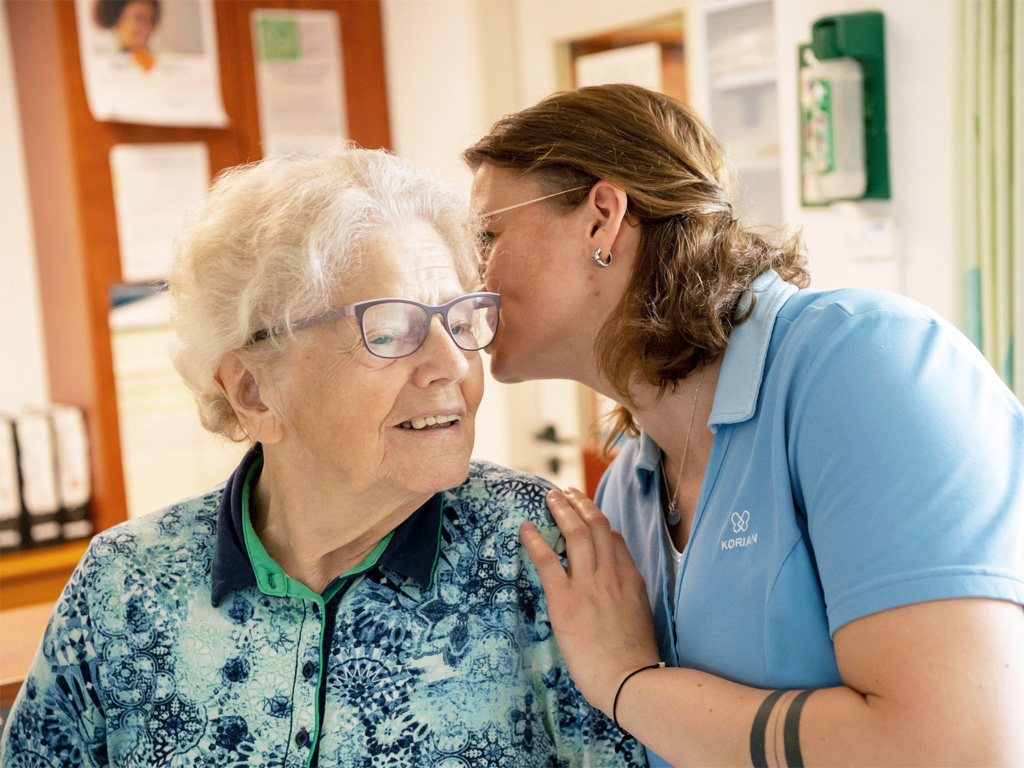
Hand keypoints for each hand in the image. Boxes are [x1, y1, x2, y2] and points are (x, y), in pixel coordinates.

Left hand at [520, 487, 660, 716]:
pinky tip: (525, 528)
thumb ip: (628, 599)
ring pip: (576, 533)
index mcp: (632, 580)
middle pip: (597, 526)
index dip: (600, 523)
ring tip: (549, 497)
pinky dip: (535, 540)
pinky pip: (547, 560)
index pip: (615, 540)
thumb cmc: (634, 660)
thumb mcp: (640, 619)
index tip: (587, 515)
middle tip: (566, 492)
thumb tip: (615, 596)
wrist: (631, 680)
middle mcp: (612, 574)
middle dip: (580, 504)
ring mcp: (589, 585)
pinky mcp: (566, 600)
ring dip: (561, 510)